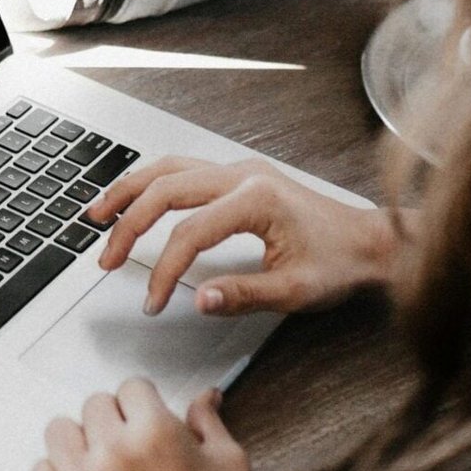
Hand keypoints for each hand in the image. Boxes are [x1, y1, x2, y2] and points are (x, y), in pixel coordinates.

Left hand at [33, 379, 280, 470]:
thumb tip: (205, 395)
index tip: (146, 419)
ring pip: (59, 431)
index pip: (130, 387)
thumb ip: (208, 421)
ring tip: (100, 461)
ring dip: (80, 440)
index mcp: (155, 432)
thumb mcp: (228, 463)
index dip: (143, 403)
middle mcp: (114, 453)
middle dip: (114, 419)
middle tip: (129, 445)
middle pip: (93, 405)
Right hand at [88, 155, 401, 317]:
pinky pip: (183, 169)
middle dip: (128, 225)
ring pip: (168, 168)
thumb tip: (199, 299)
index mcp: (256, 199)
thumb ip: (244, 294)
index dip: (163, 270)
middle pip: (166, 189)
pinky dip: (151, 183)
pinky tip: (134, 198)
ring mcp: (240, 170)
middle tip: (106, 259)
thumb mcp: (296, 291)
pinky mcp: (239, 175)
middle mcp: (243, 175)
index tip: (153, 301)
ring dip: (130, 191)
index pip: (189, 233)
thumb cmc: (341, 263)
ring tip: (98, 215)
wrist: (372, 241)